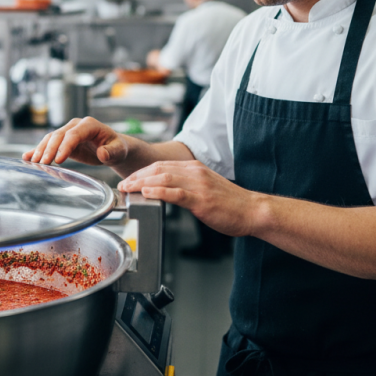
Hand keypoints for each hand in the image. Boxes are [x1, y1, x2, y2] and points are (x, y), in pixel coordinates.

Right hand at [22, 117, 132, 166]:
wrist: (113, 148)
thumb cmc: (117, 148)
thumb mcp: (118, 151)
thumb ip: (111, 152)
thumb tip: (102, 152)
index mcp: (89, 125)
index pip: (73, 134)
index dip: (65, 146)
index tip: (58, 160)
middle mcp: (76, 126)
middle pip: (58, 135)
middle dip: (49, 149)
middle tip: (43, 163)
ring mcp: (67, 132)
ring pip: (50, 138)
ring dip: (41, 150)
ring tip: (33, 162)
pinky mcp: (62, 141)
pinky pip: (48, 144)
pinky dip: (37, 150)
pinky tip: (27, 157)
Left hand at [119, 160, 262, 236]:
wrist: (253, 211)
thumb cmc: (230, 204)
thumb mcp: (205, 187)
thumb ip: (187, 185)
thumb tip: (166, 191)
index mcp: (194, 168)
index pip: (161, 165)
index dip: (142, 172)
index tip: (129, 179)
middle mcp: (195, 172)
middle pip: (158, 170)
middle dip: (136, 177)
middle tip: (122, 185)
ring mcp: (198, 185)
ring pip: (163, 179)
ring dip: (141, 183)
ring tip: (128, 189)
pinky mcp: (201, 200)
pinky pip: (175, 193)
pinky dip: (158, 192)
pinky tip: (146, 194)